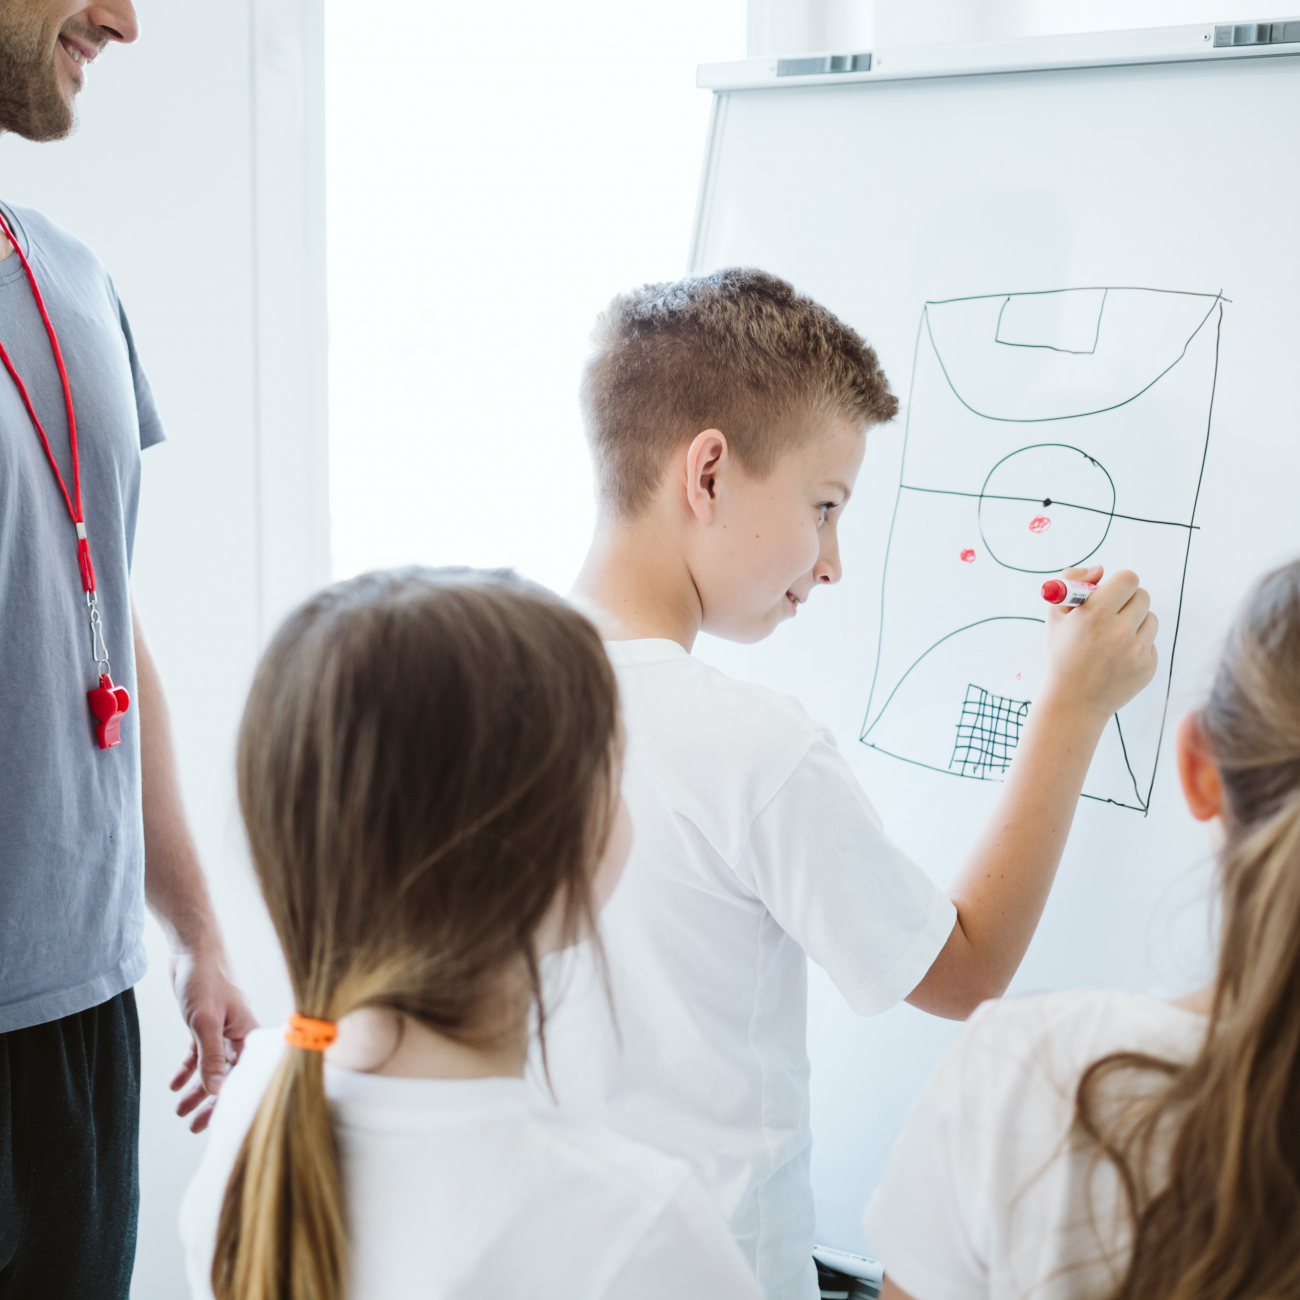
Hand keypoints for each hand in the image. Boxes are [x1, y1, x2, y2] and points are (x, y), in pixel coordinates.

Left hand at [168, 949, 257, 1133]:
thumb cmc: (205, 979)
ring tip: (179, 1111)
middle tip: (195, 1126)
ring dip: (197, 1090)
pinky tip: (174, 1085)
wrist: (192, 950)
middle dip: (213, 1102)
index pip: (247, 1074)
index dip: (236, 1099)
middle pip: (230, 1076)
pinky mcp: (206, 1025)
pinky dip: (188, 1070)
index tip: (219, 1122)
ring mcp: (223, 1030)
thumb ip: (212, 1056)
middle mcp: (240, 1034)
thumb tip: (216, 1090)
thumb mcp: (205, 1021)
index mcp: (249, 1032)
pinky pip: (199, 1055)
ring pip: (213, 1068)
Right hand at [1039, 564, 1158, 725]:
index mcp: (1095, 615)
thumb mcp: (1055, 615)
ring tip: (1113, 639)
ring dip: (1135, 623)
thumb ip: (1072, 582)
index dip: (1119, 583)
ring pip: (1150, 619)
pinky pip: (1150, 643)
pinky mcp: (1148, 667)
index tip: (1111, 592)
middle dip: (1128, 601)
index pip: (1129, 579)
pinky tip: (1117, 659)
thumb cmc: (1061, 654)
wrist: (1072, 703)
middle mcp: (1119, 632)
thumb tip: (1101, 570)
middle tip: (1112, 613)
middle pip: (1143, 596)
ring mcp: (1137, 652)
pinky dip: (1137, 646)